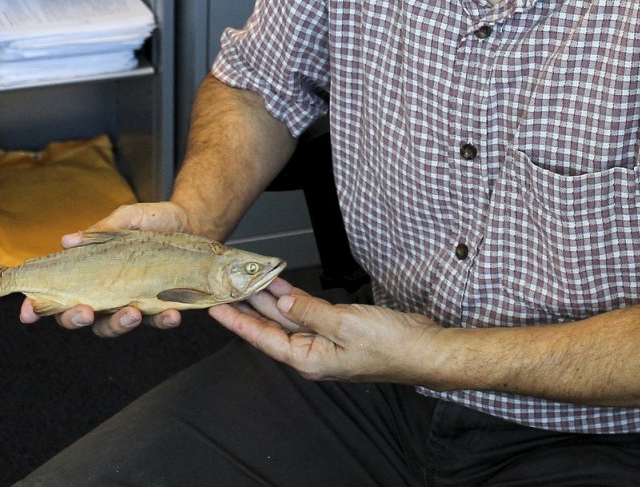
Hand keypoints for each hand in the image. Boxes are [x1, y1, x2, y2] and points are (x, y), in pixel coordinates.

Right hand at [19, 201, 191, 336]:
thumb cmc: (151, 220)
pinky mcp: (160, 306)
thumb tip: (67, 240)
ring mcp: (132, 302)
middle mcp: (106, 294)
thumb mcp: (126, 219)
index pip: (57, 294)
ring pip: (115, 325)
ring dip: (121, 324)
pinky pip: (157, 321)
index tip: (28, 311)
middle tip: (86, 312)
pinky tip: (172, 313)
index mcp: (90, 274)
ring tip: (132, 312)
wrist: (192, 220)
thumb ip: (100, 231)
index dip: (38, 307)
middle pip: (81, 318)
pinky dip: (163, 320)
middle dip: (77, 319)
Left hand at [209, 278, 442, 384]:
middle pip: (272, 328)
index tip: (215, 309)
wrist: (423, 348)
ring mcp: (326, 343)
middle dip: (249, 307)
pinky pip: (308, 314)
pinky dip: (295, 300)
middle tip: (226, 287)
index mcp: (309, 360)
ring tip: (248, 280)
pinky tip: (283, 287)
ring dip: (270, 300)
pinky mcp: (340, 331)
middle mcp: (313, 354)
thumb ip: (309, 313)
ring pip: (289, 319)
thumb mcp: (344, 324)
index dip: (238, 323)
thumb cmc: (390, 344)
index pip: (263, 339)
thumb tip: (281, 305)